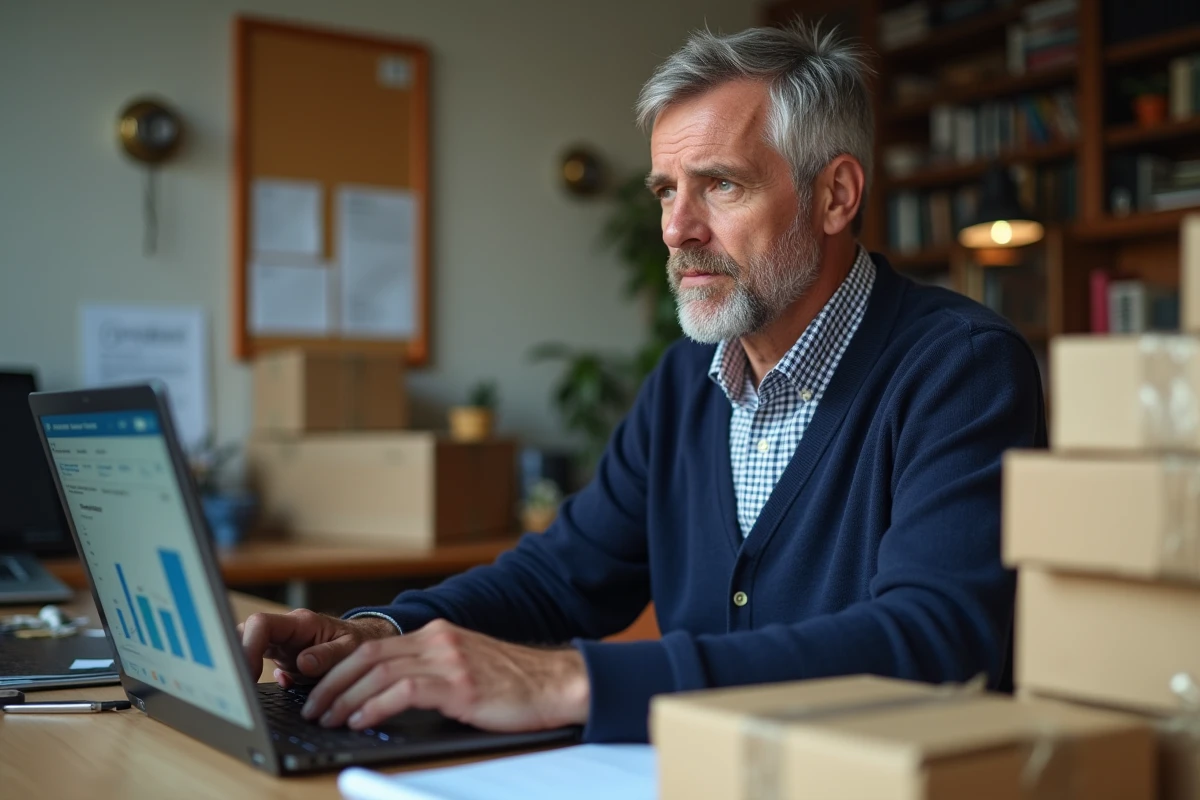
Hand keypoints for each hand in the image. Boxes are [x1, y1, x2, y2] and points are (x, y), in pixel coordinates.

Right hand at [238, 609, 397, 685]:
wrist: (363, 643)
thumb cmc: (359, 642)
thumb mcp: (351, 649)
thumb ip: (329, 655)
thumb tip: (304, 663)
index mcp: (300, 623)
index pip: (261, 625)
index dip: (247, 647)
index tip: (246, 674)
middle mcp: (285, 630)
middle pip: (246, 633)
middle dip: (237, 657)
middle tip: (240, 686)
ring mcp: (280, 643)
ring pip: (247, 646)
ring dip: (245, 667)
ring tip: (249, 689)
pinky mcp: (279, 656)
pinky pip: (257, 662)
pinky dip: (259, 677)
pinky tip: (282, 685)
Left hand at [299, 619, 589, 732]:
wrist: (556, 684)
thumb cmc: (514, 685)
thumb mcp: (466, 667)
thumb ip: (432, 671)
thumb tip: (388, 694)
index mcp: (437, 635)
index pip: (374, 647)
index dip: (340, 669)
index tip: (320, 690)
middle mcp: (439, 640)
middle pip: (368, 656)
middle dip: (332, 683)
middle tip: (313, 707)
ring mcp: (449, 659)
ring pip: (379, 672)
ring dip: (345, 698)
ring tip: (328, 717)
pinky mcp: (460, 684)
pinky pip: (404, 690)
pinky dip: (375, 705)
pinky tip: (361, 719)